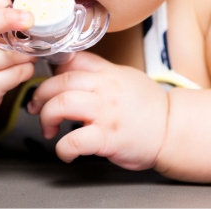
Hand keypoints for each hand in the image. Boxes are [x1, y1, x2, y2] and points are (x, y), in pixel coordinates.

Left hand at [28, 52, 168, 170]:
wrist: (172, 130)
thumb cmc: (150, 107)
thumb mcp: (126, 77)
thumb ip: (100, 72)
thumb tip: (71, 68)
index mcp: (108, 73)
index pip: (73, 59)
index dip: (52, 68)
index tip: (46, 80)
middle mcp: (105, 89)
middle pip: (60, 81)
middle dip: (40, 95)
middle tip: (37, 107)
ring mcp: (106, 113)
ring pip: (61, 104)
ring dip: (46, 117)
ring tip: (49, 128)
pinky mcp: (108, 138)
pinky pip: (74, 141)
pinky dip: (62, 148)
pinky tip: (65, 151)